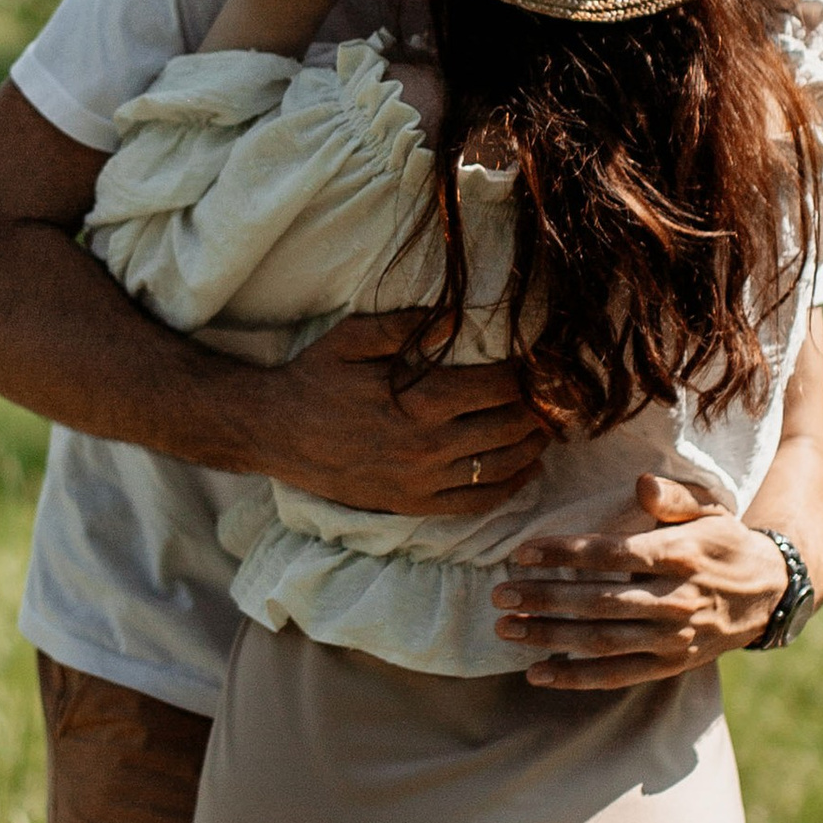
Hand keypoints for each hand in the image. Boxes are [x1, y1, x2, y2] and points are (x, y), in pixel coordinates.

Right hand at [245, 313, 552, 517]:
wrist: (274, 433)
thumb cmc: (313, 379)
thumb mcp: (351, 338)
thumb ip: (404, 326)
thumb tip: (456, 318)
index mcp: (419, 401)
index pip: (500, 387)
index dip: (525, 374)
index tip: (533, 364)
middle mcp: (428, 446)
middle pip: (511, 427)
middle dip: (537, 409)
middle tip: (548, 396)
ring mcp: (423, 481)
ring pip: (503, 467)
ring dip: (532, 447)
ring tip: (543, 428)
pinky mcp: (414, 505)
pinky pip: (478, 502)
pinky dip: (510, 487)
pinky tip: (525, 470)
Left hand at [491, 470, 786, 687]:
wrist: (770, 592)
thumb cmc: (725, 541)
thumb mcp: (710, 508)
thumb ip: (673, 496)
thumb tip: (641, 484)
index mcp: (682, 556)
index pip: (613, 555)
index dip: (565, 554)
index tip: (522, 553)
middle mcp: (677, 600)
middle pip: (599, 602)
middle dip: (544, 599)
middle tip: (499, 594)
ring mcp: (674, 638)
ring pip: (603, 642)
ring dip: (550, 637)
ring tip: (506, 629)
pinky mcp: (671, 664)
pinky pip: (618, 676)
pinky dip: (577, 679)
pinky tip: (538, 674)